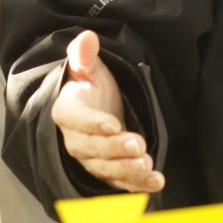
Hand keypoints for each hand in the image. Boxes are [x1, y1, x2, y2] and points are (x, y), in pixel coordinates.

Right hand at [52, 31, 162, 193]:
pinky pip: (119, 181)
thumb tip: (87, 37)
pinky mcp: (107, 171)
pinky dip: (137, 184)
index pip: (77, 120)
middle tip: (139, 146)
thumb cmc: (91, 86)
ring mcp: (91, 159)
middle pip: (93, 149)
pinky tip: (154, 182)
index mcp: (68, 112)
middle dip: (116, 149)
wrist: (95, 108)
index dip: (94, 123)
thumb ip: (85, 55)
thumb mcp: (89, 67)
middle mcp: (76, 140)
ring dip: (127, 170)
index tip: (113, 125)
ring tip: (148, 168)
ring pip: (106, 169)